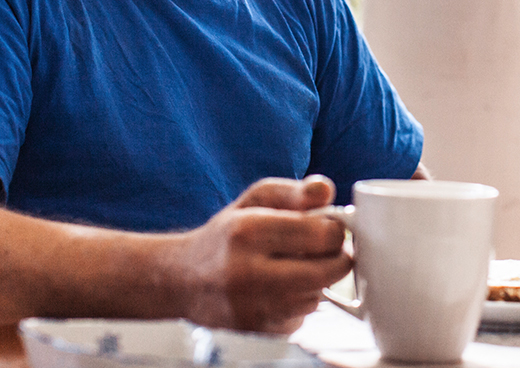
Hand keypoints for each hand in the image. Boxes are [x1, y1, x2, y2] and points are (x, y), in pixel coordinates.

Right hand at [174, 175, 351, 332]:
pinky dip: (299, 302)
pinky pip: (302, 317)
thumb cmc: (225, 236)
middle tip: (324, 248)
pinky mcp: (258, 330)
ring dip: (316, 281)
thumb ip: (293, 192)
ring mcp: (252, 307)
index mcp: (247, 231)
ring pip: (317, 296)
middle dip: (335, 257)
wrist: (184, 280)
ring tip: (291, 266)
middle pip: (327, 271)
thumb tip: (325, 190)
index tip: (329, 227)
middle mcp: (247, 273)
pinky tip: (279, 289)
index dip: (334, 229)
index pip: (321, 235)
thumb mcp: (254, 200)